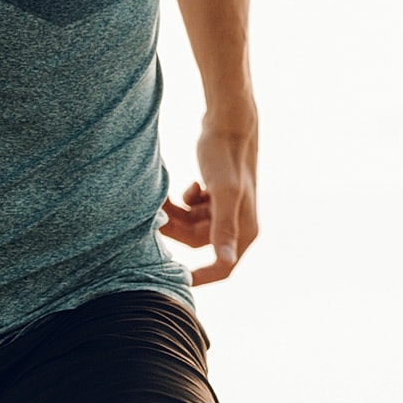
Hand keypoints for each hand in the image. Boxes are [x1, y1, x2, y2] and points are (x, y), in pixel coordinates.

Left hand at [159, 128, 258, 285]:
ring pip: (191, 225)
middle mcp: (238, 224)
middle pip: (197, 242)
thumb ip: (223, 227)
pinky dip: (184, 201)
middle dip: (177, 228)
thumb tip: (226, 260)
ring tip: (164, 196)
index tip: (174, 280)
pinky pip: (191, 211)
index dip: (200, 277)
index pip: (222, 268)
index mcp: (245, 230)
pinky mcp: (214, 197)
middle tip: (157, 212)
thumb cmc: (226, 155)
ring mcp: (225, 210)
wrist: (227, 122)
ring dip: (176, 213)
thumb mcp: (223, 192)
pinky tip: (188, 185)